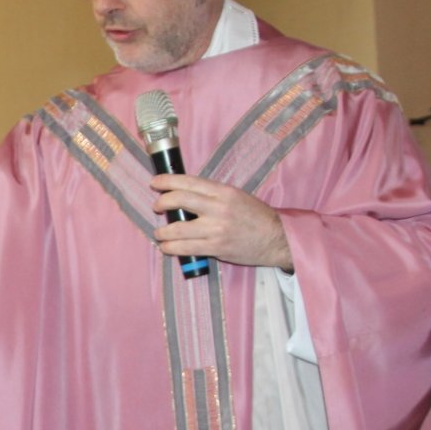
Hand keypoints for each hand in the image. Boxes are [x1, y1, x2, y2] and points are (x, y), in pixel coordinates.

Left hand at [152, 174, 293, 270]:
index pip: (188, 182)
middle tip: (157, 207)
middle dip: (161, 203)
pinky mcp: (215, 247)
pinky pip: (185, 248)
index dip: (167, 181)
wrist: (275, 238)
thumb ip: (212, 196)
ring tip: (159, 233)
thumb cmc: (255, 217)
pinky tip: (166, 247)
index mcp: (222, 191)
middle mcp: (218, 207)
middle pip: (179, 200)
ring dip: (162, 231)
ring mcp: (216, 229)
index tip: (155, 183)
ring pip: (177, 228)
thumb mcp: (235, 197)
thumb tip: (184, 196)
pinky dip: (171, 248)